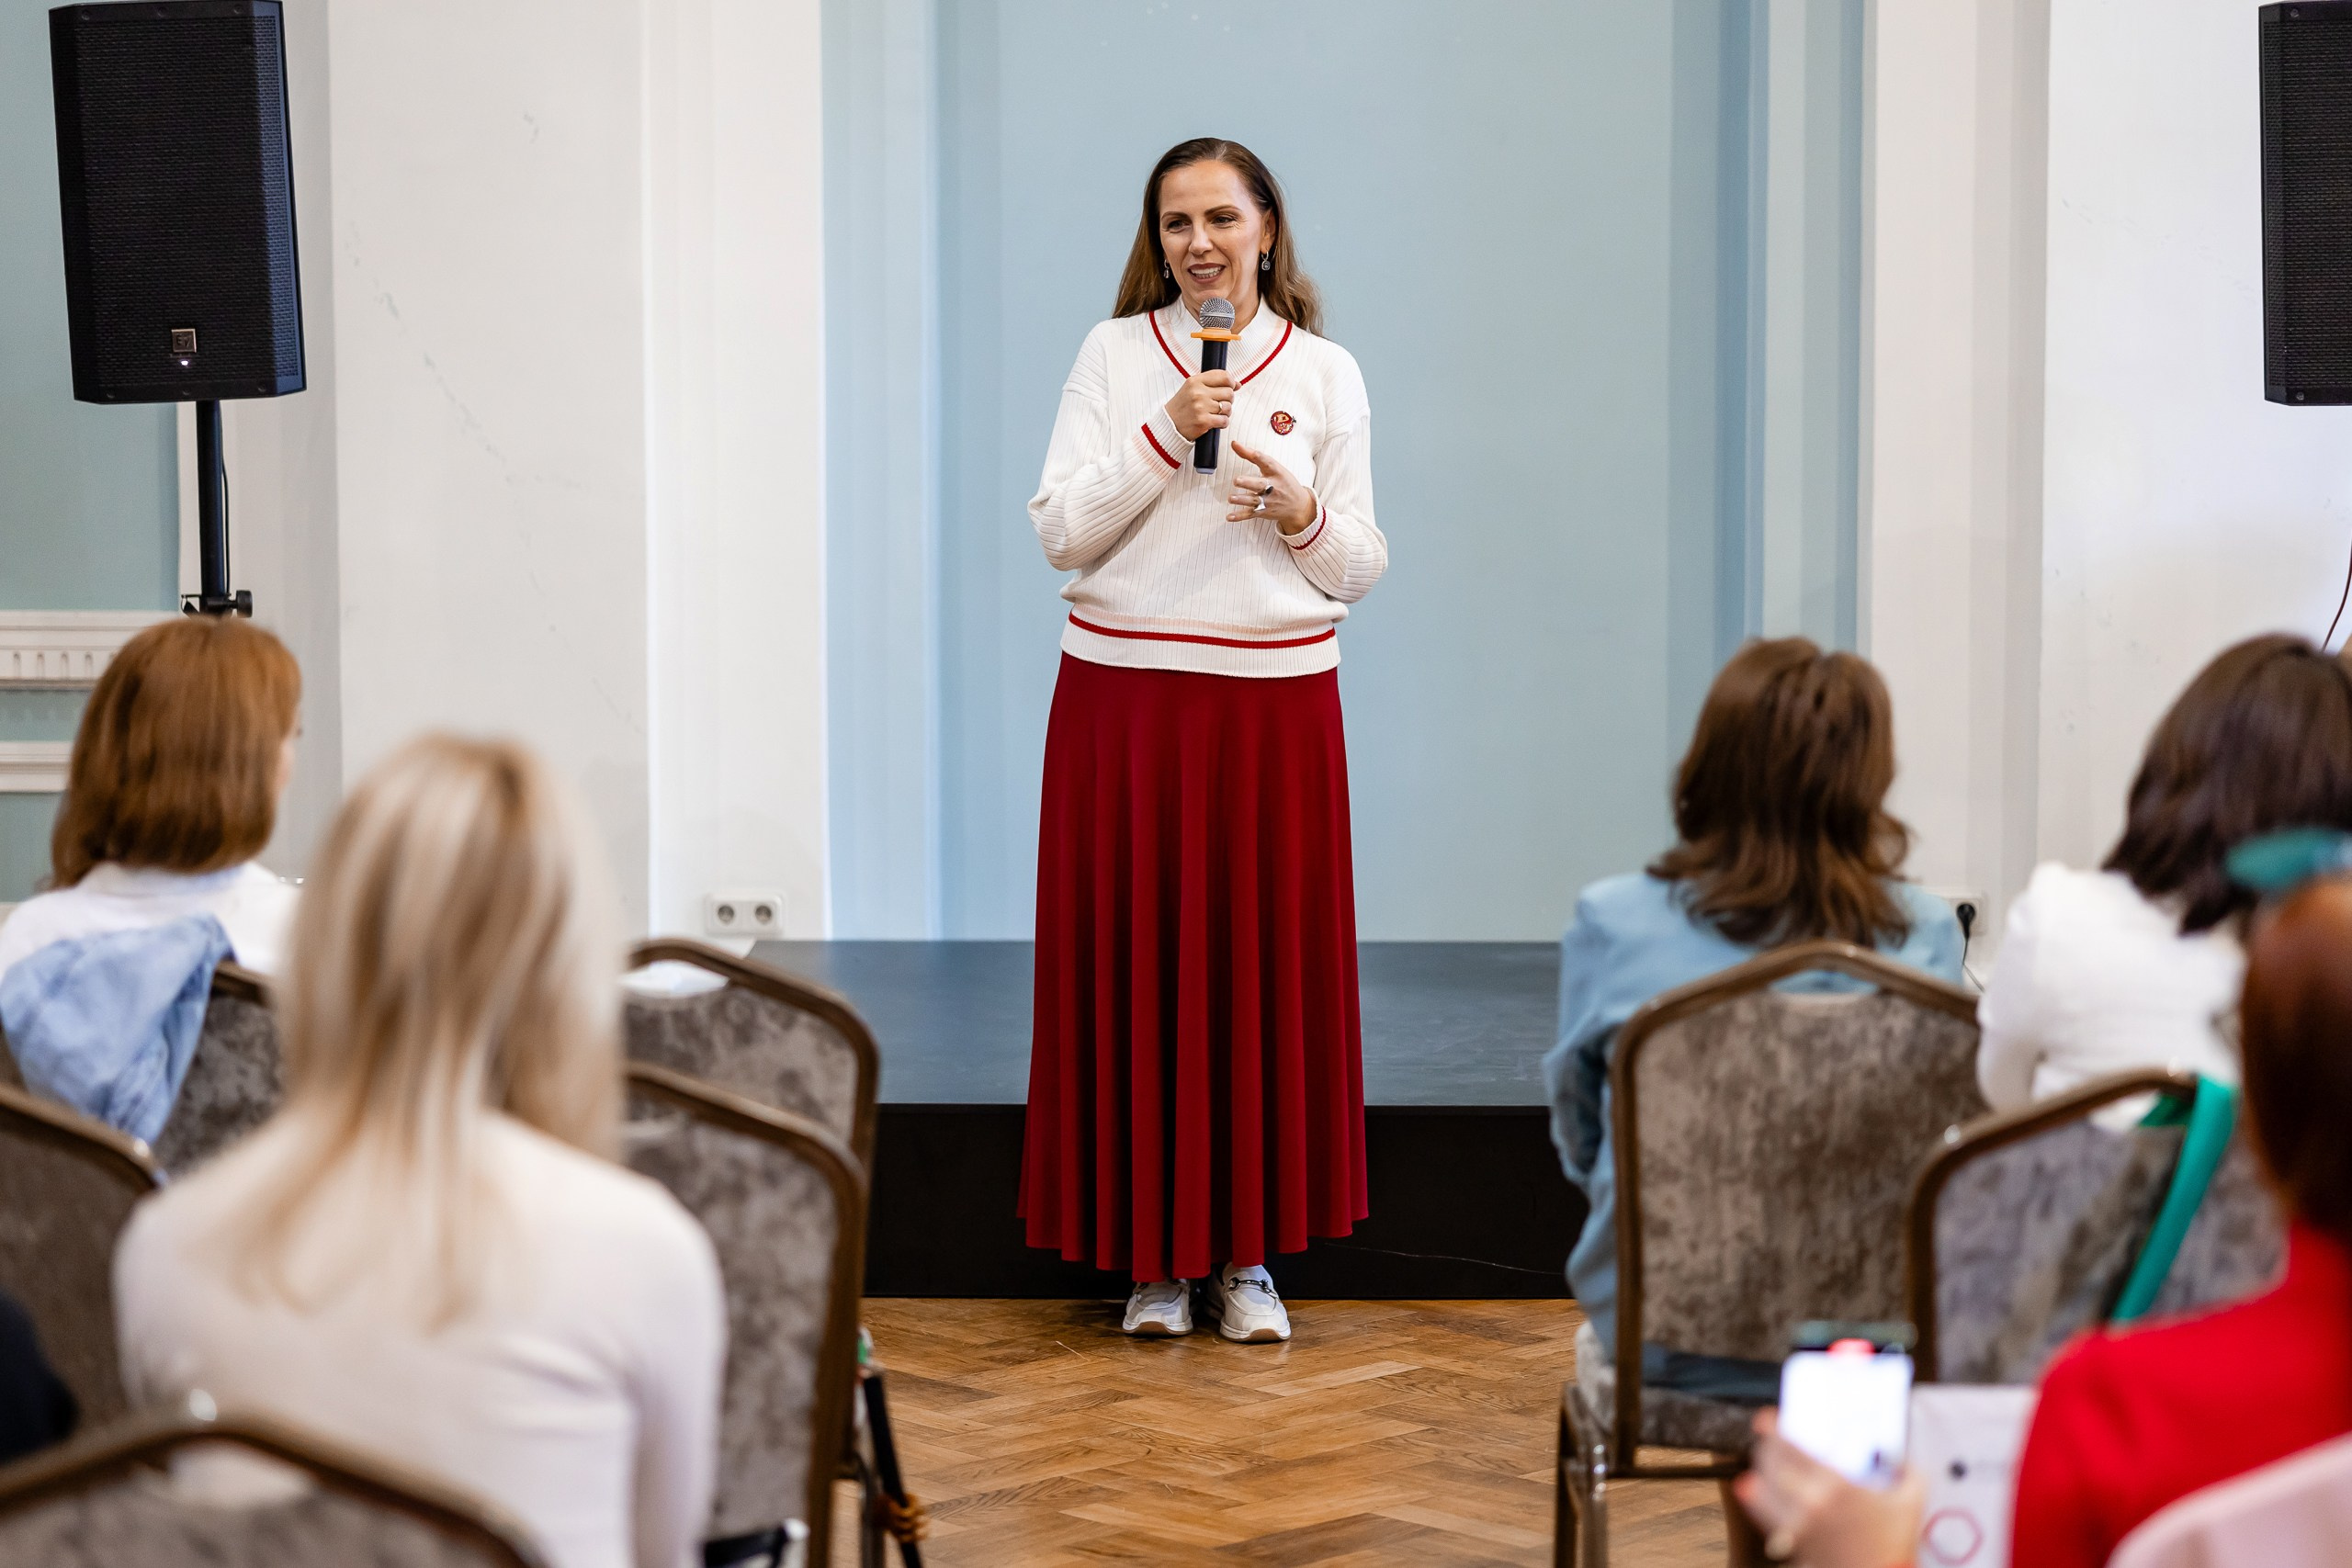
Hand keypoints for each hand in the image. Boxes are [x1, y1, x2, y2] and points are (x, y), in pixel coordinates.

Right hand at [1166, 369, 1234, 441]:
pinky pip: (1225, 420)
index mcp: (1195, 381)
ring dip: (1225, 412)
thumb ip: (1214, 383)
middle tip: (1219, 404)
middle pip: (1229, 392)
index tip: (1229, 388)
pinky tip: (1214, 422)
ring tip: (1215, 413)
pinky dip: (1222, 423)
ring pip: (1228, 407)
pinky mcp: (1203, 421)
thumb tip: (1238, 384)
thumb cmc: (1182, 407)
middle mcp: (1198, 392)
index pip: (1224, 376)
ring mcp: (1201, 407)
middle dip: (1228, 399)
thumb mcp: (1193, 389)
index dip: (1231, 383)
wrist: (1169, 425)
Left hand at [1227, 440, 1316, 536]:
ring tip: (1231, 498)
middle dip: (1248, 482)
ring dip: (1242, 500)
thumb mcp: (1273, 468)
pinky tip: (1229, 517)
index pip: (1268, 462)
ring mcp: (1268, 501)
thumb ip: (1253, 456)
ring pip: (1253, 501)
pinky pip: (1250, 514)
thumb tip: (1234, 444)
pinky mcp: (1263, 512)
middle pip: (1260, 484)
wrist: (1298, 506)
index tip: (1246, 450)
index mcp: (1277, 473)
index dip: (1257, 456)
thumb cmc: (1284, 483)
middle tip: (1237, 480)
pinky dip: (1239, 516)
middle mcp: (1273, 487)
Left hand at [1733, 1412, 1922, 1566]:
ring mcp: (1799, 1523)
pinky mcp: (1795, 1541)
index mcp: (1837, 1485)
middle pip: (1771, 1463)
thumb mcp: (1911, 1498)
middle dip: (1766, 1445)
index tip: (1766, 1418)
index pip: (1791, 1449)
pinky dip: (1755, 1497)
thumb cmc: (1896, 1542)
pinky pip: (1764, 1513)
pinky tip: (1753, 1486)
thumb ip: (1906, 1469)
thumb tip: (1895, 1452)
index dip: (1773, 1429)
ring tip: (1765, 1459)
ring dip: (1760, 1468)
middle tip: (1769, 1436)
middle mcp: (1812, 1502)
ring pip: (1762, 1486)